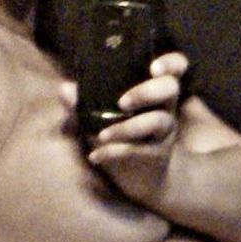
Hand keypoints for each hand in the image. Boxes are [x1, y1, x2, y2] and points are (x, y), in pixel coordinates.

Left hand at [85, 52, 188, 204]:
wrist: (136, 178)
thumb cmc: (120, 135)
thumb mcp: (101, 116)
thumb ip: (85, 101)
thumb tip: (65, 88)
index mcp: (154, 91)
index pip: (175, 67)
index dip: (170, 63)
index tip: (153, 67)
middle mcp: (165, 107)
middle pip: (170, 89)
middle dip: (147, 92)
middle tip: (121, 103)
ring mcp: (164, 132)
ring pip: (157, 122)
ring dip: (127, 128)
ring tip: (102, 135)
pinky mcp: (157, 155)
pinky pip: (139, 150)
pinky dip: (114, 153)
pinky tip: (95, 156)